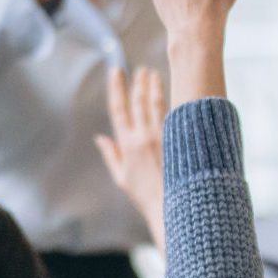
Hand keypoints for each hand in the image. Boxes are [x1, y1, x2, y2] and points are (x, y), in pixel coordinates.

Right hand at [95, 66, 167, 251]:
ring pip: (155, 103)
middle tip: (139, 70)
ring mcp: (162, 137)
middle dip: (137, 82)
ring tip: (153, 73)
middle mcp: (143, 137)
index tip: (116, 72)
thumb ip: (111, 155)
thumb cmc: (146, 196)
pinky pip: (173, 113)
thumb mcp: (122, 178)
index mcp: (127, 145)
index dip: (116, 88)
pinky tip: (172, 88)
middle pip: (137, 101)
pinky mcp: (177, 139)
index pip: (118, 109)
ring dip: (153, 86)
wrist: (171, 207)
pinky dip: (170, 99)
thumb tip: (100, 138)